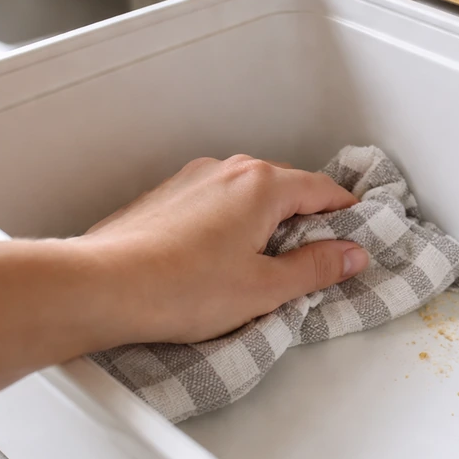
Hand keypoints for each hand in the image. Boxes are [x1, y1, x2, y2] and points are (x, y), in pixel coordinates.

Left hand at [79, 155, 370, 344]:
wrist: (102, 287)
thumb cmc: (180, 288)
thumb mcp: (265, 288)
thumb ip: (316, 268)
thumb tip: (350, 255)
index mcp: (261, 185)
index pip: (322, 189)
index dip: (346, 213)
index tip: (356, 233)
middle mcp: (227, 170)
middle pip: (285, 188)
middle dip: (306, 219)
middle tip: (317, 258)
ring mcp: (192, 181)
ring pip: (247, 195)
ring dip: (266, 222)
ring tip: (264, 267)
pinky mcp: (166, 198)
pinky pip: (215, 204)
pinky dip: (231, 225)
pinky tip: (221, 262)